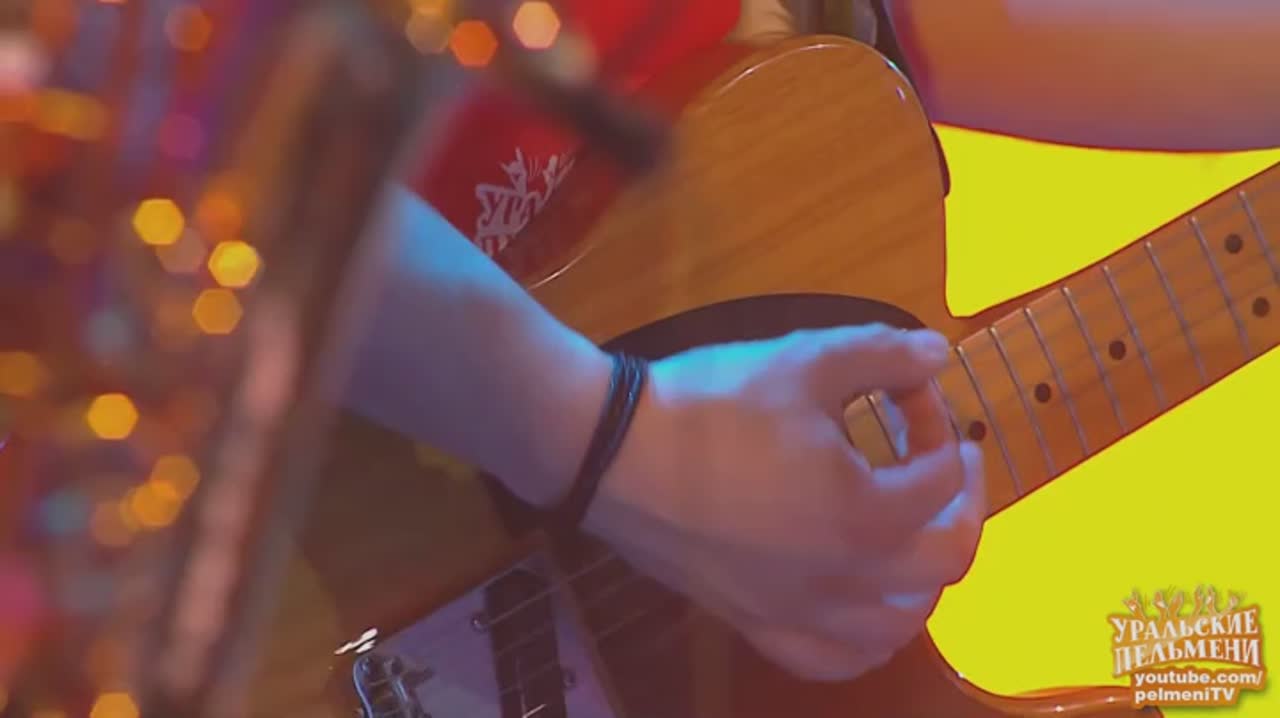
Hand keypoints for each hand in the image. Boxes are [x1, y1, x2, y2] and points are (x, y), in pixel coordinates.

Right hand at [583, 324, 984, 680]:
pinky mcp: (757, 625)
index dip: (936, 419)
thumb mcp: (804, 360)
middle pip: (947, 559)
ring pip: (899, 625)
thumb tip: (941, 352)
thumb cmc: (713, 404)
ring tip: (916, 536)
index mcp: (867, 514)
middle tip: (951, 462)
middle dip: (964, 504)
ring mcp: (800, 612)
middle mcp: (846, 580)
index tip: (909, 387)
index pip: (939, 473)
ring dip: (926, 579)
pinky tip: (862, 610)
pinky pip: (833, 659)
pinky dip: (866, 640)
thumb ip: (885, 353)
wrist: (614, 453)